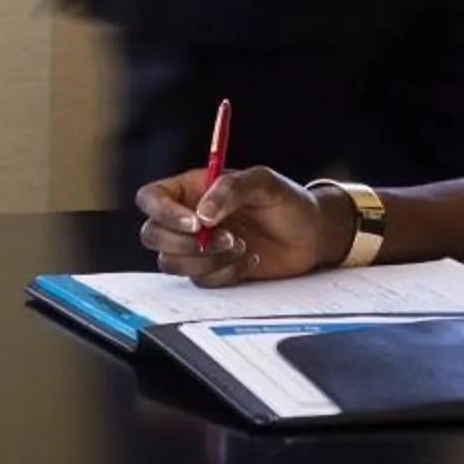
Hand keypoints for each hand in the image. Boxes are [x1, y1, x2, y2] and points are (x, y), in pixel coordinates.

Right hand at [134, 167, 341, 287]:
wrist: (312, 236)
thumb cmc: (288, 202)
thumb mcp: (264, 183)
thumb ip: (231, 188)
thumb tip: (202, 213)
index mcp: (192, 189)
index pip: (152, 198)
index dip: (163, 212)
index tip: (196, 223)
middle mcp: (188, 218)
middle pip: (152, 235)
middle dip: (185, 243)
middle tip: (227, 237)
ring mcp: (197, 247)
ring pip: (172, 263)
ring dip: (207, 260)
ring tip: (242, 245)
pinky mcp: (211, 271)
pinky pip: (200, 281)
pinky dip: (225, 273)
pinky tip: (250, 259)